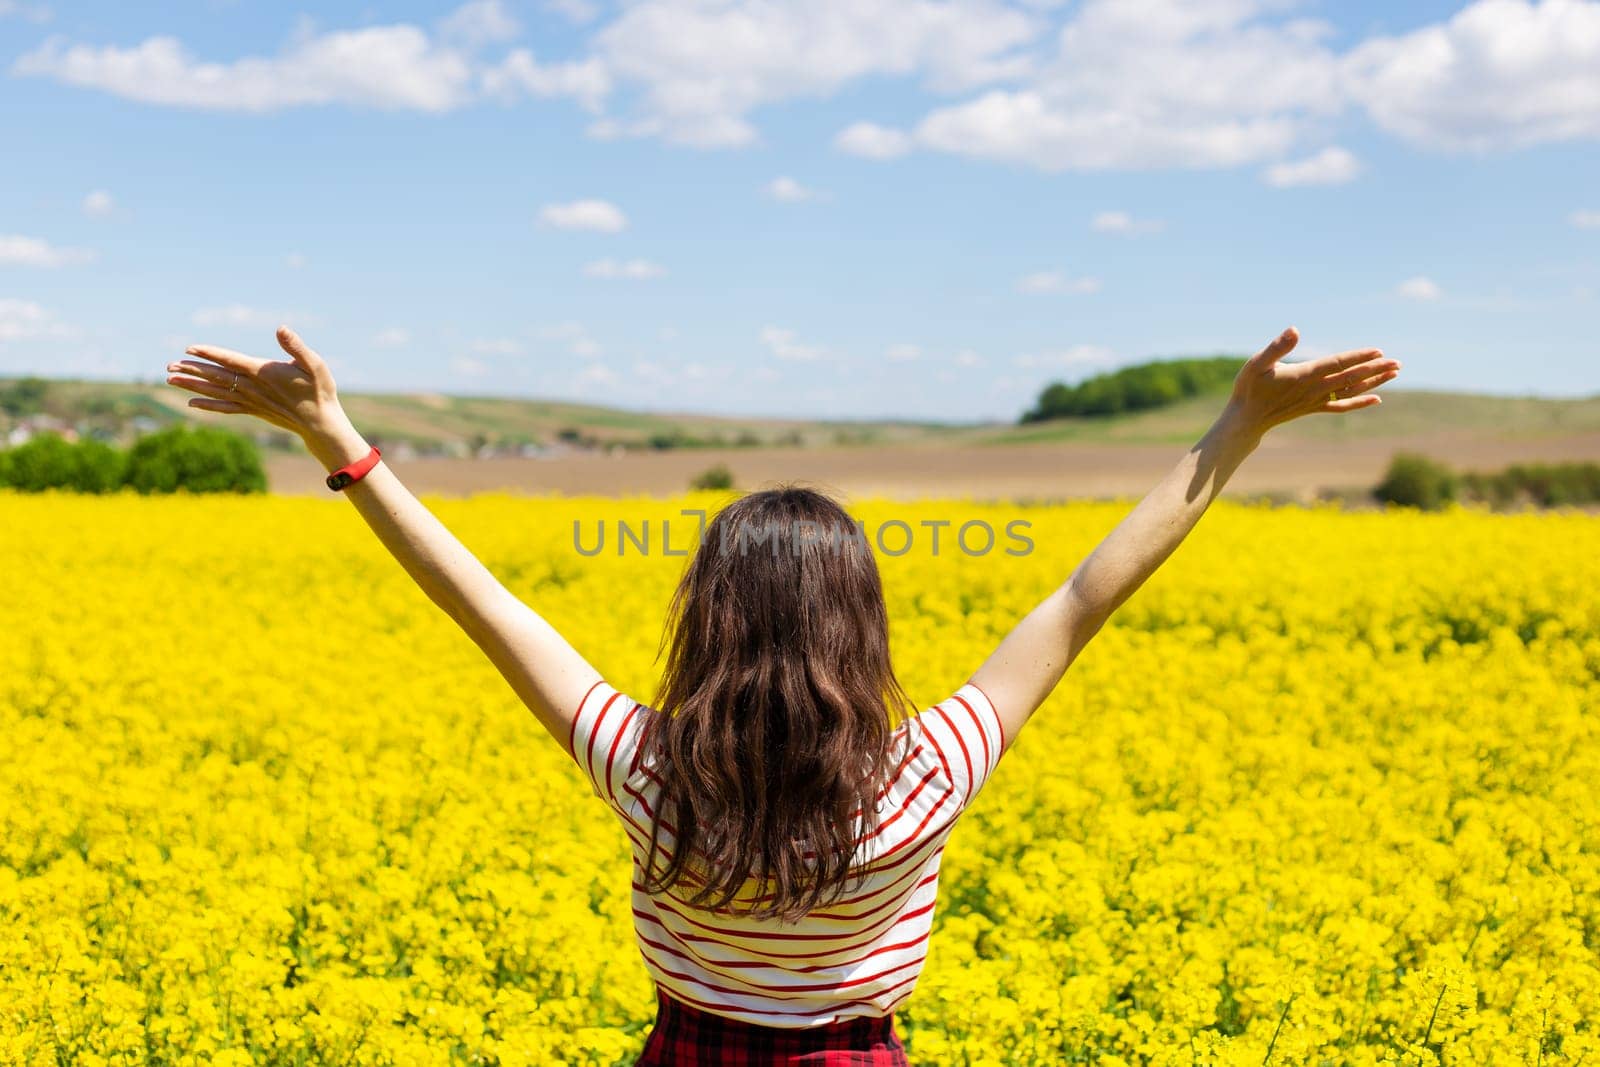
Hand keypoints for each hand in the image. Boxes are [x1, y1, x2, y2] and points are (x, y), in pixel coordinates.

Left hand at [165, 325, 348, 440]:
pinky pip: (225, 407)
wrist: (321, 423)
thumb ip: (296, 346)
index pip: (230, 360)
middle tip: (168, 365)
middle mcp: (252, 388)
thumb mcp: (314, 363)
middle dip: (191, 369)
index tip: (189, 348)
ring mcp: (251, 401)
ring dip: (192, 384)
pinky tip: (192, 403)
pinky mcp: (254, 410)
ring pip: (216, 391)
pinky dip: (207, 404)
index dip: (209, 353)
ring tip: (171, 379)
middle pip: (216, 376)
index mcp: (263, 373)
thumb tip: (281, 328)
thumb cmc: (319, 390)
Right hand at [1222, 327, 1400, 438]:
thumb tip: (1295, 330)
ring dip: (1374, 382)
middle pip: (1351, 378)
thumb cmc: (1249, 388)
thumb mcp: (1257, 363)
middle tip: (1398, 363)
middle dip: (1375, 369)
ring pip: (1351, 391)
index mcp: (1304, 375)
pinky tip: (1376, 399)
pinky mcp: (1313, 407)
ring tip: (1394, 374)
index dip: (1358, 357)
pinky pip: (1341, 406)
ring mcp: (1316, 400)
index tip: (1378, 351)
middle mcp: (1315, 389)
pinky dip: (1360, 402)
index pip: (1337, 364)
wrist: (1246, 419)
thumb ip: (1277, 347)